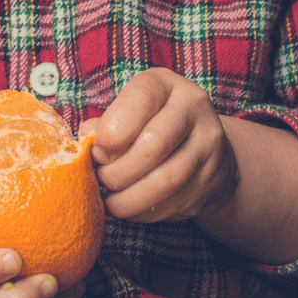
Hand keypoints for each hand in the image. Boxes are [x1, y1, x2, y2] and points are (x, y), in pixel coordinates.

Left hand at [84, 70, 238, 223]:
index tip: (97, 152)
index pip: (141, 99)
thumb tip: (86, 139)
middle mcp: (194, 110)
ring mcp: (208, 146)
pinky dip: (142, 212)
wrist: (205, 147)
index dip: (113, 129)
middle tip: (100, 180)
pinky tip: (129, 207)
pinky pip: (172, 204)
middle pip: (154, 143)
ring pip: (164, 181)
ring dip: (128, 199)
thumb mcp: (131, 110)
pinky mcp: (211, 181)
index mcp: (167, 85)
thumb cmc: (154, 123)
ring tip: (109, 200)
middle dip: (117, 170)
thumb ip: (107, 122)